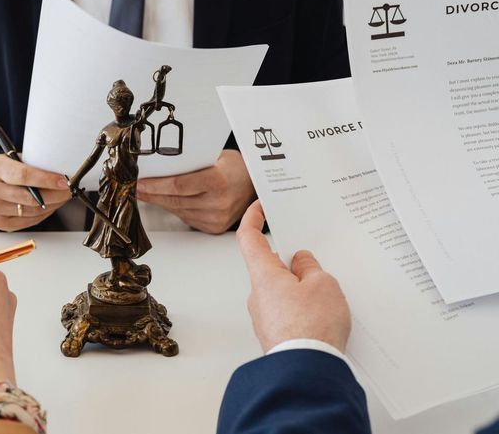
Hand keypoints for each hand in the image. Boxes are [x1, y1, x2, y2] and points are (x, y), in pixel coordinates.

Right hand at [0, 154, 70, 230]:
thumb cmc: (12, 168)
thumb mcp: (20, 159)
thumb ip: (37, 165)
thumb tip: (63, 175)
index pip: (23, 175)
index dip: (47, 180)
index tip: (64, 182)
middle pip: (29, 197)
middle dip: (55, 194)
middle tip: (69, 190)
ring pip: (31, 211)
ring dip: (52, 204)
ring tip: (61, 197)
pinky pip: (29, 221)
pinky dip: (43, 214)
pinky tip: (50, 205)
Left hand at [137, 149, 255, 233]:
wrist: (255, 185)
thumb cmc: (235, 167)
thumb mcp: (215, 157)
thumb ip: (190, 163)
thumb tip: (159, 165)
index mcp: (219, 181)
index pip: (178, 185)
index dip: (155, 185)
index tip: (139, 182)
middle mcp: (219, 203)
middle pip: (174, 200)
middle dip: (151, 194)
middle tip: (136, 187)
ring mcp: (216, 218)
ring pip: (178, 210)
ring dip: (160, 202)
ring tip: (146, 193)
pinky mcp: (214, 227)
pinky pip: (186, 217)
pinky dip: (174, 209)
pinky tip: (165, 201)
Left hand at [237, 201, 351, 352]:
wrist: (307, 372)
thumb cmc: (312, 328)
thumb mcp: (322, 285)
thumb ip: (310, 267)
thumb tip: (301, 263)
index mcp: (264, 275)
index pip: (249, 238)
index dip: (252, 218)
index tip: (259, 206)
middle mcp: (257, 295)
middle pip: (270, 266)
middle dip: (293, 261)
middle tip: (316, 262)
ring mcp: (264, 316)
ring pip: (281, 290)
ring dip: (300, 287)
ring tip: (327, 294)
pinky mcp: (275, 333)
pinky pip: (287, 310)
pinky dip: (302, 306)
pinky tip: (323, 314)